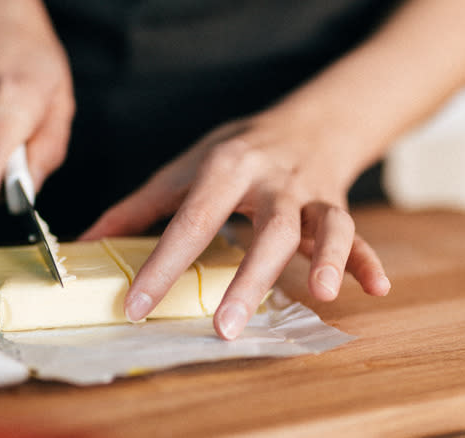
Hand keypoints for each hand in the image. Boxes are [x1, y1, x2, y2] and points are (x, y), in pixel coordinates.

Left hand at [81, 107, 390, 339]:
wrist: (303, 123)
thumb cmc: (238, 151)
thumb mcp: (185, 168)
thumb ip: (140, 208)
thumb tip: (88, 243)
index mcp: (228, 168)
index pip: (192, 221)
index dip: (162, 265)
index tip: (136, 306)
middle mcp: (275, 181)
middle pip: (267, 229)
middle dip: (248, 278)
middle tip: (224, 325)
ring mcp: (312, 195)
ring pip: (324, 226)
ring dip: (326, 258)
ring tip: (320, 293)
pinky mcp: (339, 207)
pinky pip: (357, 235)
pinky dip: (367, 261)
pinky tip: (377, 289)